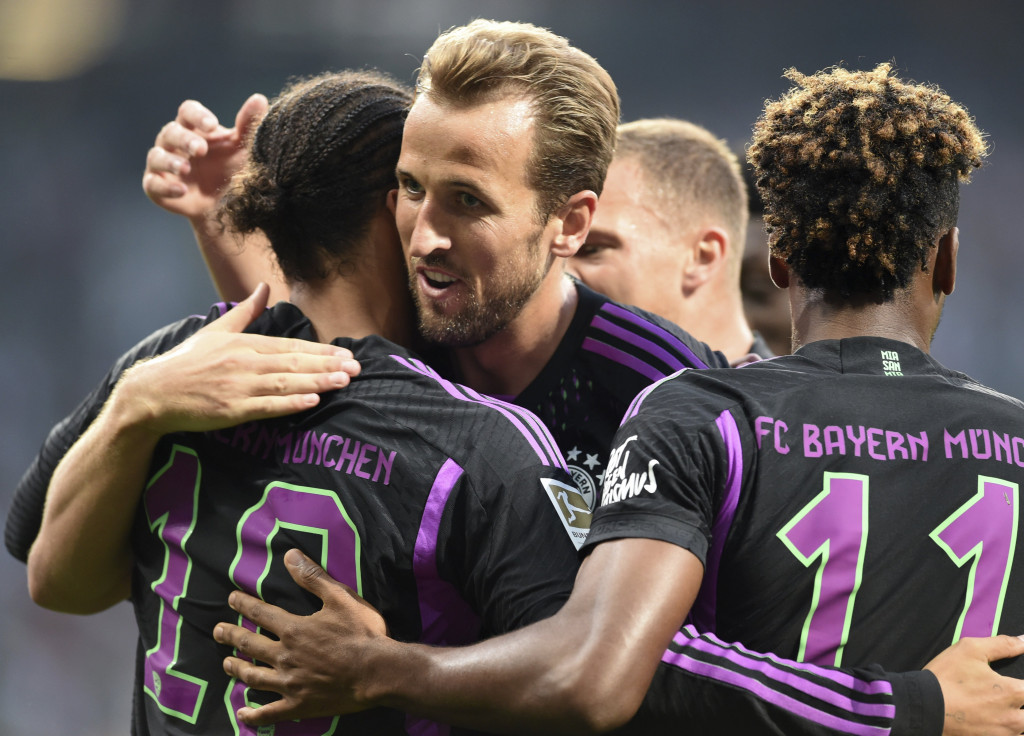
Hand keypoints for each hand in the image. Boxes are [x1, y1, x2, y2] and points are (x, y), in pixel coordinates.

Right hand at [115, 283, 359, 435]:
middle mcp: (245, 362)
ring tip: (343, 382)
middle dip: (328, 365)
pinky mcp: (231, 410)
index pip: (291, 345)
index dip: (321, 350)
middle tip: (357, 368)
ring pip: (285, 383)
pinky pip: (266, 406)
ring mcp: (239, 386)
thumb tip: (264, 287)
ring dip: (317, 382)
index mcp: (244, 343)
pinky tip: (311, 401)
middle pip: (294, 362)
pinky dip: (290, 404)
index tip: (347, 353)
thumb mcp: (216, 330)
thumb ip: (246, 311)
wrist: (153, 393)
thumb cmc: (186, 362)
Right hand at [142, 94, 268, 220]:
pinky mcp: (157, 187)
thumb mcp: (242, 147)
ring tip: (185, 168)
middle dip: (184, 139)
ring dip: (170, 161)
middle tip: (200, 149)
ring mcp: (162, 165)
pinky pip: (153, 184)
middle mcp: (174, 142)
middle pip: (171, 132)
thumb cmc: (231, 167)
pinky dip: (165, 187)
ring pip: (157, 156)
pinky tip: (180, 190)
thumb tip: (259, 99)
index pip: (187, 112)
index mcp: (193, 128)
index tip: (212, 125)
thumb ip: (248, 125)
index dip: (197, 116)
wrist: (225, 204)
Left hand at [213, 548, 387, 725]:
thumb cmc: (362, 633)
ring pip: (254, 677)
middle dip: (231, 636)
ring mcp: (290, 684)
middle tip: (217, 631)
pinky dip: (254, 715)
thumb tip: (289, 556)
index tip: (232, 599)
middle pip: (250, 645)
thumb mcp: (340, 597)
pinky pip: (270, 713)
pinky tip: (243, 714)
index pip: (261, 614)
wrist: (378, 672)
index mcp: (294, 630)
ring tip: (226, 664)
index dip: (244, 605)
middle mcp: (285, 657)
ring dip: (237, 669)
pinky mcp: (300, 705)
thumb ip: (313, 577)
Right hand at [925, 635, 1023, 735]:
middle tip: (1014, 699)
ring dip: (1018, 722)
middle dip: (1023, 704)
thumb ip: (1002, 645)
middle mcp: (1013, 718)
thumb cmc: (946, 677)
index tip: (1018, 685)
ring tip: (1003, 713)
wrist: (922, 707)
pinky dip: (1008, 732)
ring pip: (1022, 730)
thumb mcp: (970, 649)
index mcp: (1012, 691)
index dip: (1023, 685)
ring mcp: (1002, 734)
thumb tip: (1023, 640)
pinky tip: (996, 724)